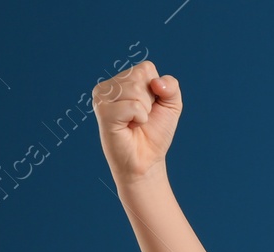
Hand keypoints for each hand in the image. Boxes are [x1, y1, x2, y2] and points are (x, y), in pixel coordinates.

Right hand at [94, 60, 181, 184]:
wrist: (147, 160)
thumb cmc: (155, 133)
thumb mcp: (171, 105)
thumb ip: (171, 86)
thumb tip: (156, 83)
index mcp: (122, 81)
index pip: (146, 68)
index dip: (156, 90)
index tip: (149, 108)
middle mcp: (109, 86)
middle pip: (140, 77)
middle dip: (150, 101)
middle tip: (141, 118)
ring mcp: (102, 98)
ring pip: (135, 89)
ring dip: (145, 110)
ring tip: (134, 122)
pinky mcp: (103, 111)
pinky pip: (133, 105)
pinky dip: (139, 118)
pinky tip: (130, 127)